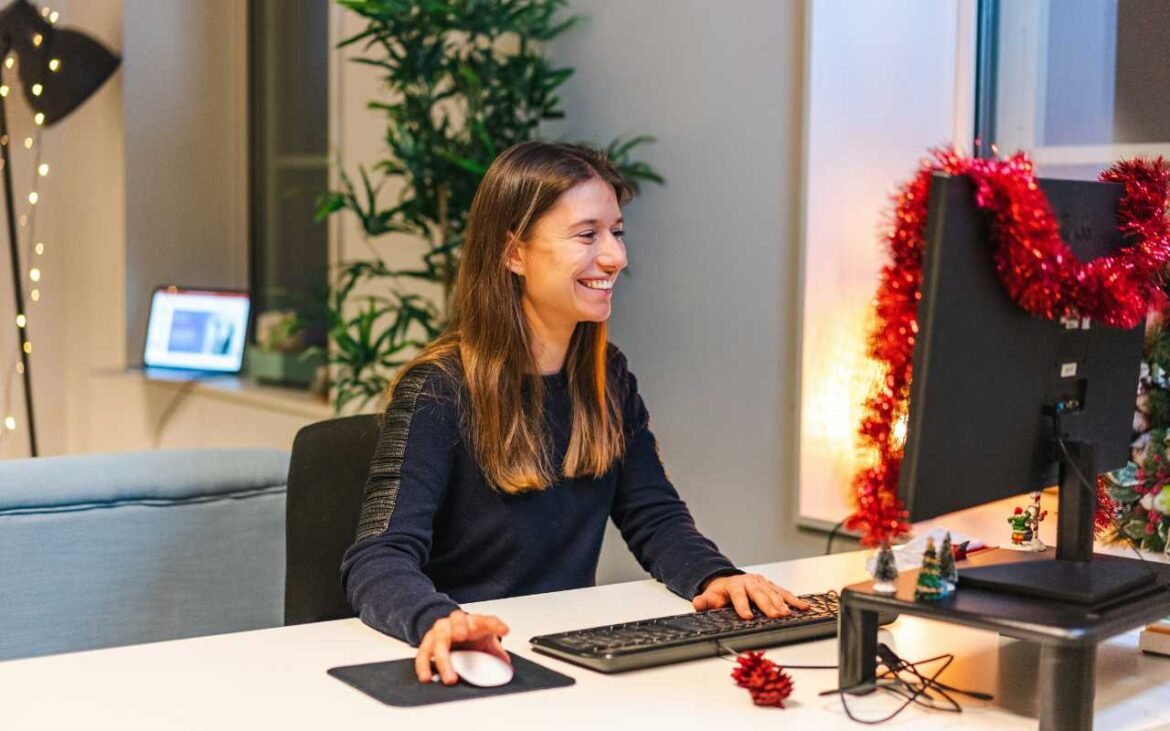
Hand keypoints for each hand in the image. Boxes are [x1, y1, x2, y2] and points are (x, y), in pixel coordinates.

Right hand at [415, 610, 509, 684]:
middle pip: (457, 621)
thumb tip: (506, 666)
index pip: (487, 620)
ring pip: (438, 639)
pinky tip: (427, 677)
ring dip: (443, 658)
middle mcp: (456, 622)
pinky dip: (424, 666)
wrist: (451, 630)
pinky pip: (423, 654)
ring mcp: (440, 631)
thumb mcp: (485, 639)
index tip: (504, 631)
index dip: (496, 625)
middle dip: (459, 627)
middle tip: (462, 636)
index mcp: (474, 621)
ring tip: (450, 677)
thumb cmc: (470, 635)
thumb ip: (496, 652)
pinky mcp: (427, 643)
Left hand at [692, 573, 810, 618]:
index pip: (739, 596)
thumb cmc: (721, 592)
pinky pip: (784, 593)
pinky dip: (794, 600)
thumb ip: (704, 602)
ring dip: (782, 604)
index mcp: (735, 585)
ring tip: (788, 614)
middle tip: (775, 616)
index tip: (747, 617)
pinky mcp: (771, 586)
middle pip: (759, 594)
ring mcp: (762, 583)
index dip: (742, 606)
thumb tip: (697, 603)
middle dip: (768, 605)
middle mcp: (750, 582)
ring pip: (773, 593)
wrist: (727, 580)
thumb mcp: (710, 596)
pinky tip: (803, 607)